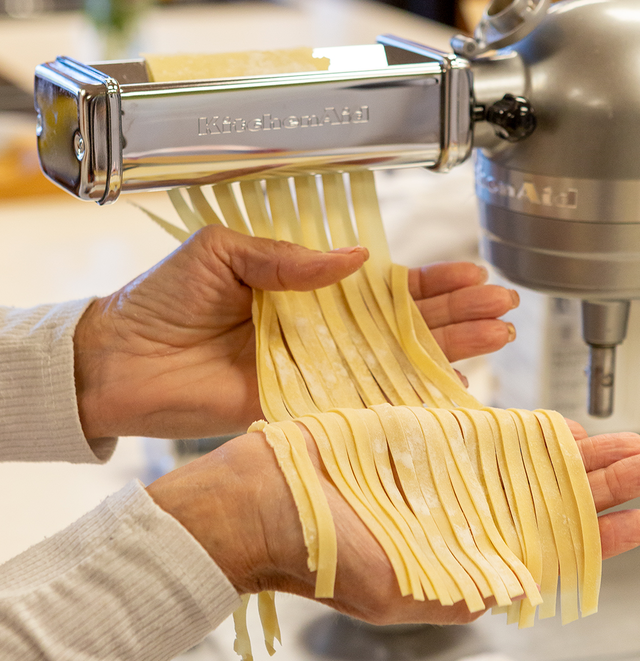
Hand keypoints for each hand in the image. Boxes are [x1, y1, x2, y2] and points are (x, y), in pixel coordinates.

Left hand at [74, 226, 516, 439]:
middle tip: (503, 308)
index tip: (472, 274)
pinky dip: (403, 399)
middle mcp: (316, 330)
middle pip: (401, 324)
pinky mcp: (296, 408)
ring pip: (391, 361)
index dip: (428, 282)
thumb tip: (356, 260)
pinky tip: (447, 389)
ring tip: (496, 339)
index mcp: (302, 287)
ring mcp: (311, 371)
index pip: (380, 284)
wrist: (116, 359)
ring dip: (445, 351)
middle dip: (454, 315)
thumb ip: (289, 260)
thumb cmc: (160, 297)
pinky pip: (358, 403)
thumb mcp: (224, 253)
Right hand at [147, 422, 639, 625]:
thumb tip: (534, 582)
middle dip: (608, 483)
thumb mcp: (397, 590)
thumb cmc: (319, 554)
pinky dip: (529, 432)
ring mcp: (445, 479)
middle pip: (551, 499)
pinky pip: (489, 433)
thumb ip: (465, 587)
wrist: (259, 500)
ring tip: (632, 444)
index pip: (550, 547)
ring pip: (529, 464)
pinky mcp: (422, 440)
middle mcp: (461, 521)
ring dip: (582, 455)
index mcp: (462, 562)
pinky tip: (561, 429)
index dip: (604, 533)